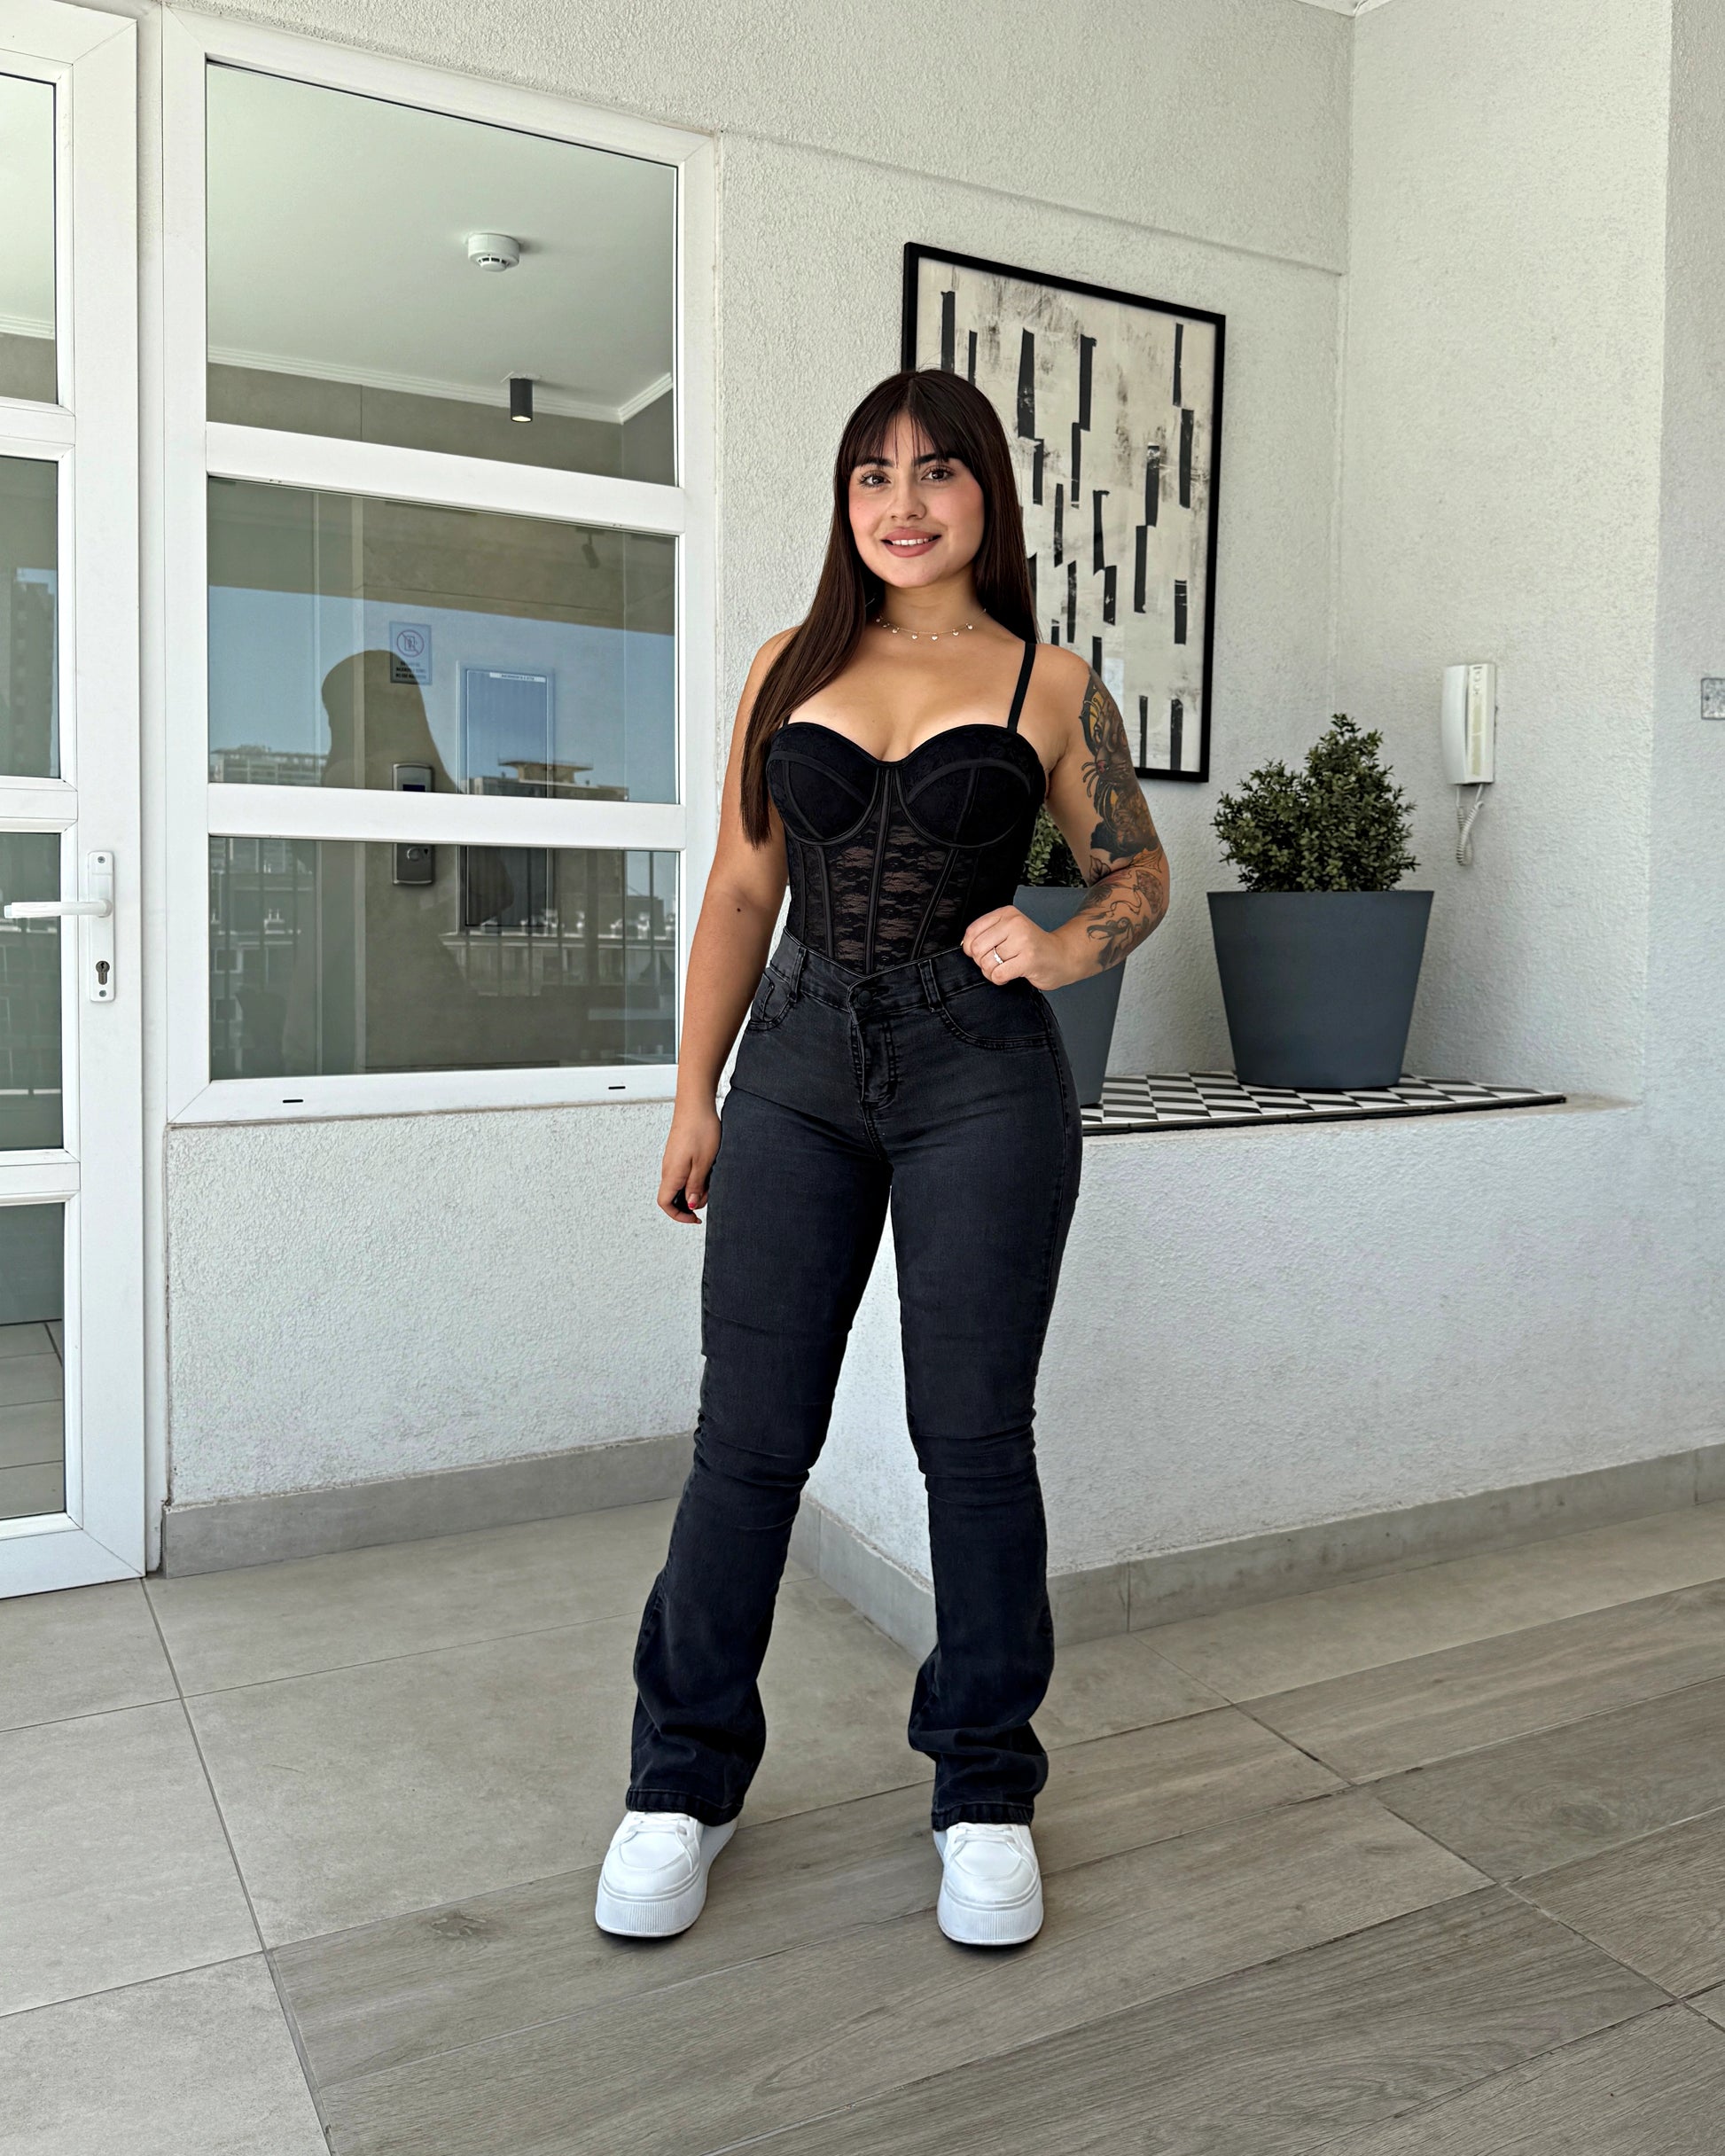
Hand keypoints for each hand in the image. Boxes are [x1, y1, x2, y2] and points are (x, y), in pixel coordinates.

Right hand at [659, 1100, 720, 1222]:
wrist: (696, 1104)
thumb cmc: (700, 1129)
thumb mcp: (703, 1163)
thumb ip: (696, 1186)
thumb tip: (691, 1205)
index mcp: (671, 1173)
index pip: (665, 1204)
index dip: (679, 1216)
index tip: (695, 1218)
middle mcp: (668, 1168)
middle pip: (673, 1196)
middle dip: (692, 1201)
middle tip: (710, 1192)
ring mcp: (672, 1160)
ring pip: (680, 1184)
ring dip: (695, 1188)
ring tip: (711, 1177)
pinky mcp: (678, 1153)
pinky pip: (683, 1173)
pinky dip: (695, 1177)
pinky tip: (708, 1168)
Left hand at [961, 905, 1080, 989]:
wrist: (1062, 956)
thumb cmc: (1033, 947)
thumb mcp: (1010, 931)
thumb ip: (988, 934)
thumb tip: (966, 946)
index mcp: (1007, 914)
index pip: (973, 930)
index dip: (970, 947)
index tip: (980, 953)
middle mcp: (1015, 924)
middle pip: (978, 948)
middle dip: (982, 961)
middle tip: (995, 963)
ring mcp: (1022, 941)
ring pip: (987, 963)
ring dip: (992, 972)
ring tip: (1004, 968)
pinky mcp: (1028, 959)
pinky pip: (998, 974)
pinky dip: (1000, 979)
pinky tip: (1009, 974)